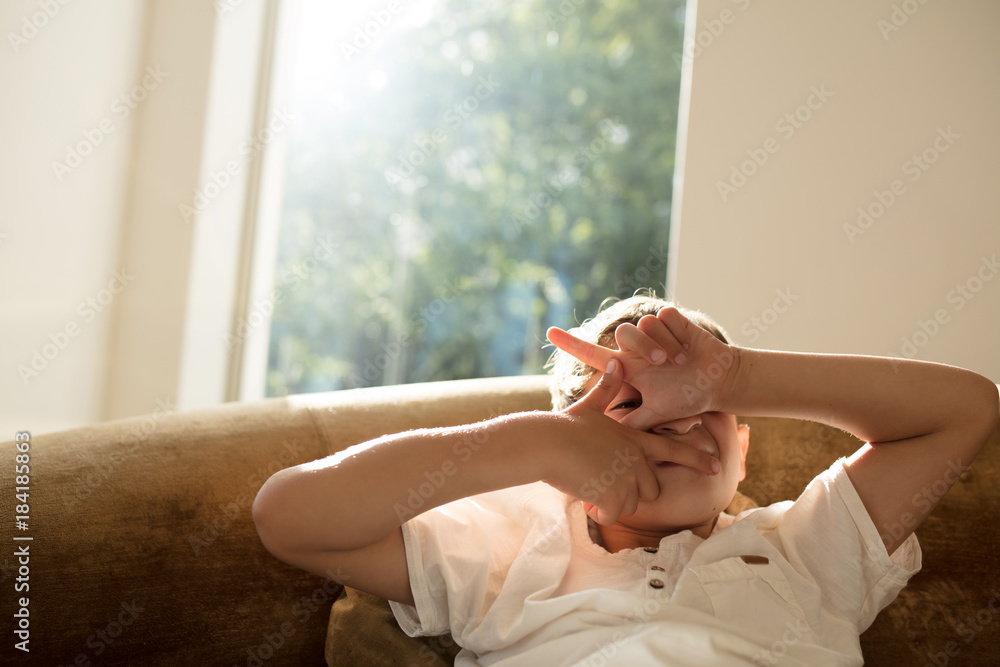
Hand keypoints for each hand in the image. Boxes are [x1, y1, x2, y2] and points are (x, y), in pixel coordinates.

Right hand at [541, 357, 719, 525]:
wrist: (545, 444)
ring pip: (631, 503)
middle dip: (633, 491)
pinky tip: (586, 501)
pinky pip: (613, 514)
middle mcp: (636, 459)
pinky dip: (600, 512)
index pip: (673, 449)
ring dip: (612, 502)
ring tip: (591, 488)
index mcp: (634, 439)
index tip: (716, 465)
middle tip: (607, 484)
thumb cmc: (564, 426)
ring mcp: (626, 478)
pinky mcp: (612, 495)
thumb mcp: (589, 406)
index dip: (696, 458)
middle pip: (652, 488)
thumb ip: (607, 389)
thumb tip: (615, 361)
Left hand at [547, 307, 740, 424]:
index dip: (572, 344)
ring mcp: (655, 333)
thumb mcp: (657, 413)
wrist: (719, 382)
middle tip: (661, 363)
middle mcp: (638, 349)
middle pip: (623, 335)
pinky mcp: (673, 320)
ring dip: (663, 343)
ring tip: (680, 360)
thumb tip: (604, 439)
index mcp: (630, 368)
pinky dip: (677, 334)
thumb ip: (631, 423)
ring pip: (643, 324)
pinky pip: (664, 317)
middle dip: (643, 347)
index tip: (549, 333)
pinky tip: (688, 347)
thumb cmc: (688, 397)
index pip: (594, 355)